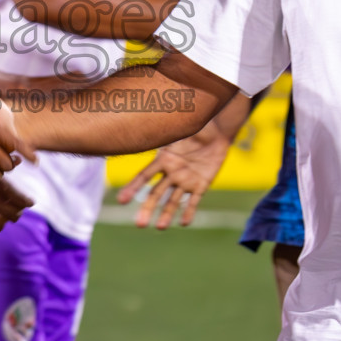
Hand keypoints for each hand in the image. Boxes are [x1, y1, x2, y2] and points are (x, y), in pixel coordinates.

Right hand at [116, 120, 233, 228]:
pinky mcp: (201, 185)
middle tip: (139, 224)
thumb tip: (152, 114)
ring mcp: (185, 180)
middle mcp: (171, 172)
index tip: (121, 201)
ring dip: (166, 214)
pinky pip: (194, 201)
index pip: (144, 176)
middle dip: (147, 208)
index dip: (133, 188)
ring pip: (173, 200)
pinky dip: (188, 211)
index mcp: (164, 158)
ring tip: (159, 227)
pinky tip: (183, 223)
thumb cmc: (198, 125)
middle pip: (156, 193)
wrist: (218, 131)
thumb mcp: (182, 125)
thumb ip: (170, 128)